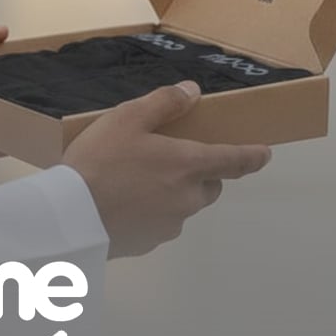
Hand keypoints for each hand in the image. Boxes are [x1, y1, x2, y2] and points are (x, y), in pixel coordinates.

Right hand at [62, 81, 271, 257]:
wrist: (71, 216)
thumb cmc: (101, 160)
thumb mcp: (126, 118)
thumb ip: (163, 103)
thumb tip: (192, 91)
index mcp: (188, 164)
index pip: (233, 161)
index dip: (252, 157)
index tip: (265, 154)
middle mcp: (188, 197)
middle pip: (209, 185)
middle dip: (201, 173)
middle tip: (168, 159)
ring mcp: (170, 224)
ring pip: (184, 205)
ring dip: (173, 193)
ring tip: (135, 181)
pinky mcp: (150, 243)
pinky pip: (161, 222)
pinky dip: (152, 212)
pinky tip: (123, 203)